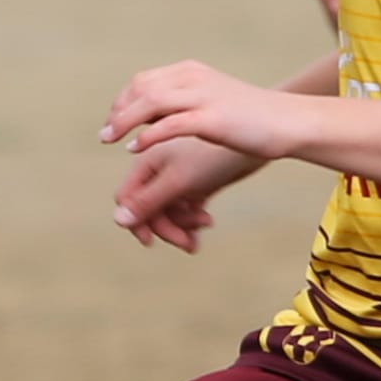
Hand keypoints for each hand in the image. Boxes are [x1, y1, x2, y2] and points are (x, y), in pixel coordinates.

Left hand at [103, 60, 297, 162]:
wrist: (288, 121)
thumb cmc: (252, 118)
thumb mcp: (212, 102)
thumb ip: (184, 104)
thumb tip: (155, 117)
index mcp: (191, 72)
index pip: (143, 80)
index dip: (123, 101)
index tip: (113, 122)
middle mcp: (193, 78)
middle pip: (141, 89)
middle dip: (118, 112)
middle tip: (105, 136)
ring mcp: (203, 96)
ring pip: (150, 102)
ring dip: (124, 121)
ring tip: (110, 140)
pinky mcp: (212, 118)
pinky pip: (170, 124)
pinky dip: (148, 136)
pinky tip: (135, 148)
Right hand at [112, 134, 249, 255]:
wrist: (262, 137)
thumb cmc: (217, 156)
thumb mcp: (179, 181)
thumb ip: (148, 202)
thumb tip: (118, 221)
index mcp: (149, 160)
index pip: (128, 199)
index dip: (137, 221)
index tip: (152, 241)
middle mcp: (162, 167)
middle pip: (150, 208)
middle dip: (167, 227)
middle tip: (189, 243)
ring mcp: (181, 174)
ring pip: (170, 210)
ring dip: (183, 224)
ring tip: (205, 226)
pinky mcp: (201, 180)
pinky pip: (188, 206)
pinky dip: (194, 218)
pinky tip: (208, 221)